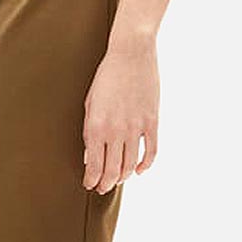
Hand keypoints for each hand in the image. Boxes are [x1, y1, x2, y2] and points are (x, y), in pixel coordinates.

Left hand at [82, 42, 159, 191]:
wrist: (131, 53)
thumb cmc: (106, 76)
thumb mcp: (90, 102)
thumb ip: (90, 130)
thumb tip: (89, 154)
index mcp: (97, 126)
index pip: (94, 165)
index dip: (92, 179)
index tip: (90, 184)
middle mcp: (116, 131)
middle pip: (113, 170)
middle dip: (106, 184)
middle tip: (103, 188)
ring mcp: (136, 127)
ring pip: (131, 164)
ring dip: (124, 177)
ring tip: (118, 180)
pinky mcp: (152, 121)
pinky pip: (151, 152)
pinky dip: (146, 165)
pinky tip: (139, 170)